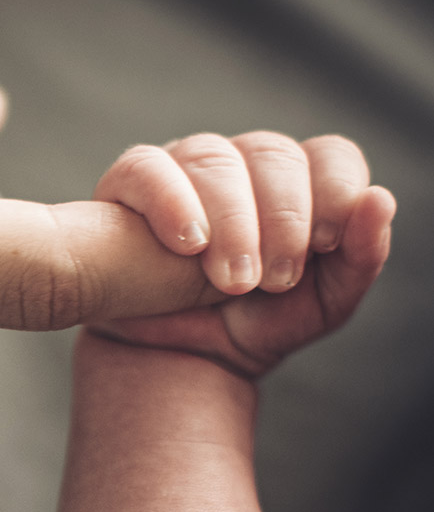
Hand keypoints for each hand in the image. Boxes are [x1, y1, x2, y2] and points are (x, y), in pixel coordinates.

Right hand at [91, 132, 394, 376]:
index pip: (330, 155)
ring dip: (232, 221)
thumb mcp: (323, 304)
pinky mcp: (130, 184)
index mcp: (297, 182)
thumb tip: (381, 199)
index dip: (335, 191)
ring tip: (230, 279)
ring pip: (213, 158)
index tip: (325, 245)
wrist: (181, 359)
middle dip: (284, 218)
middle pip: (274, 152)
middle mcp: (244, 163)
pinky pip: (148, 169)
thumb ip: (361, 257)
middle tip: (274, 279)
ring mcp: (184, 166)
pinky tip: (188, 243)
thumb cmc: (255, 324)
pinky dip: (171, 202)